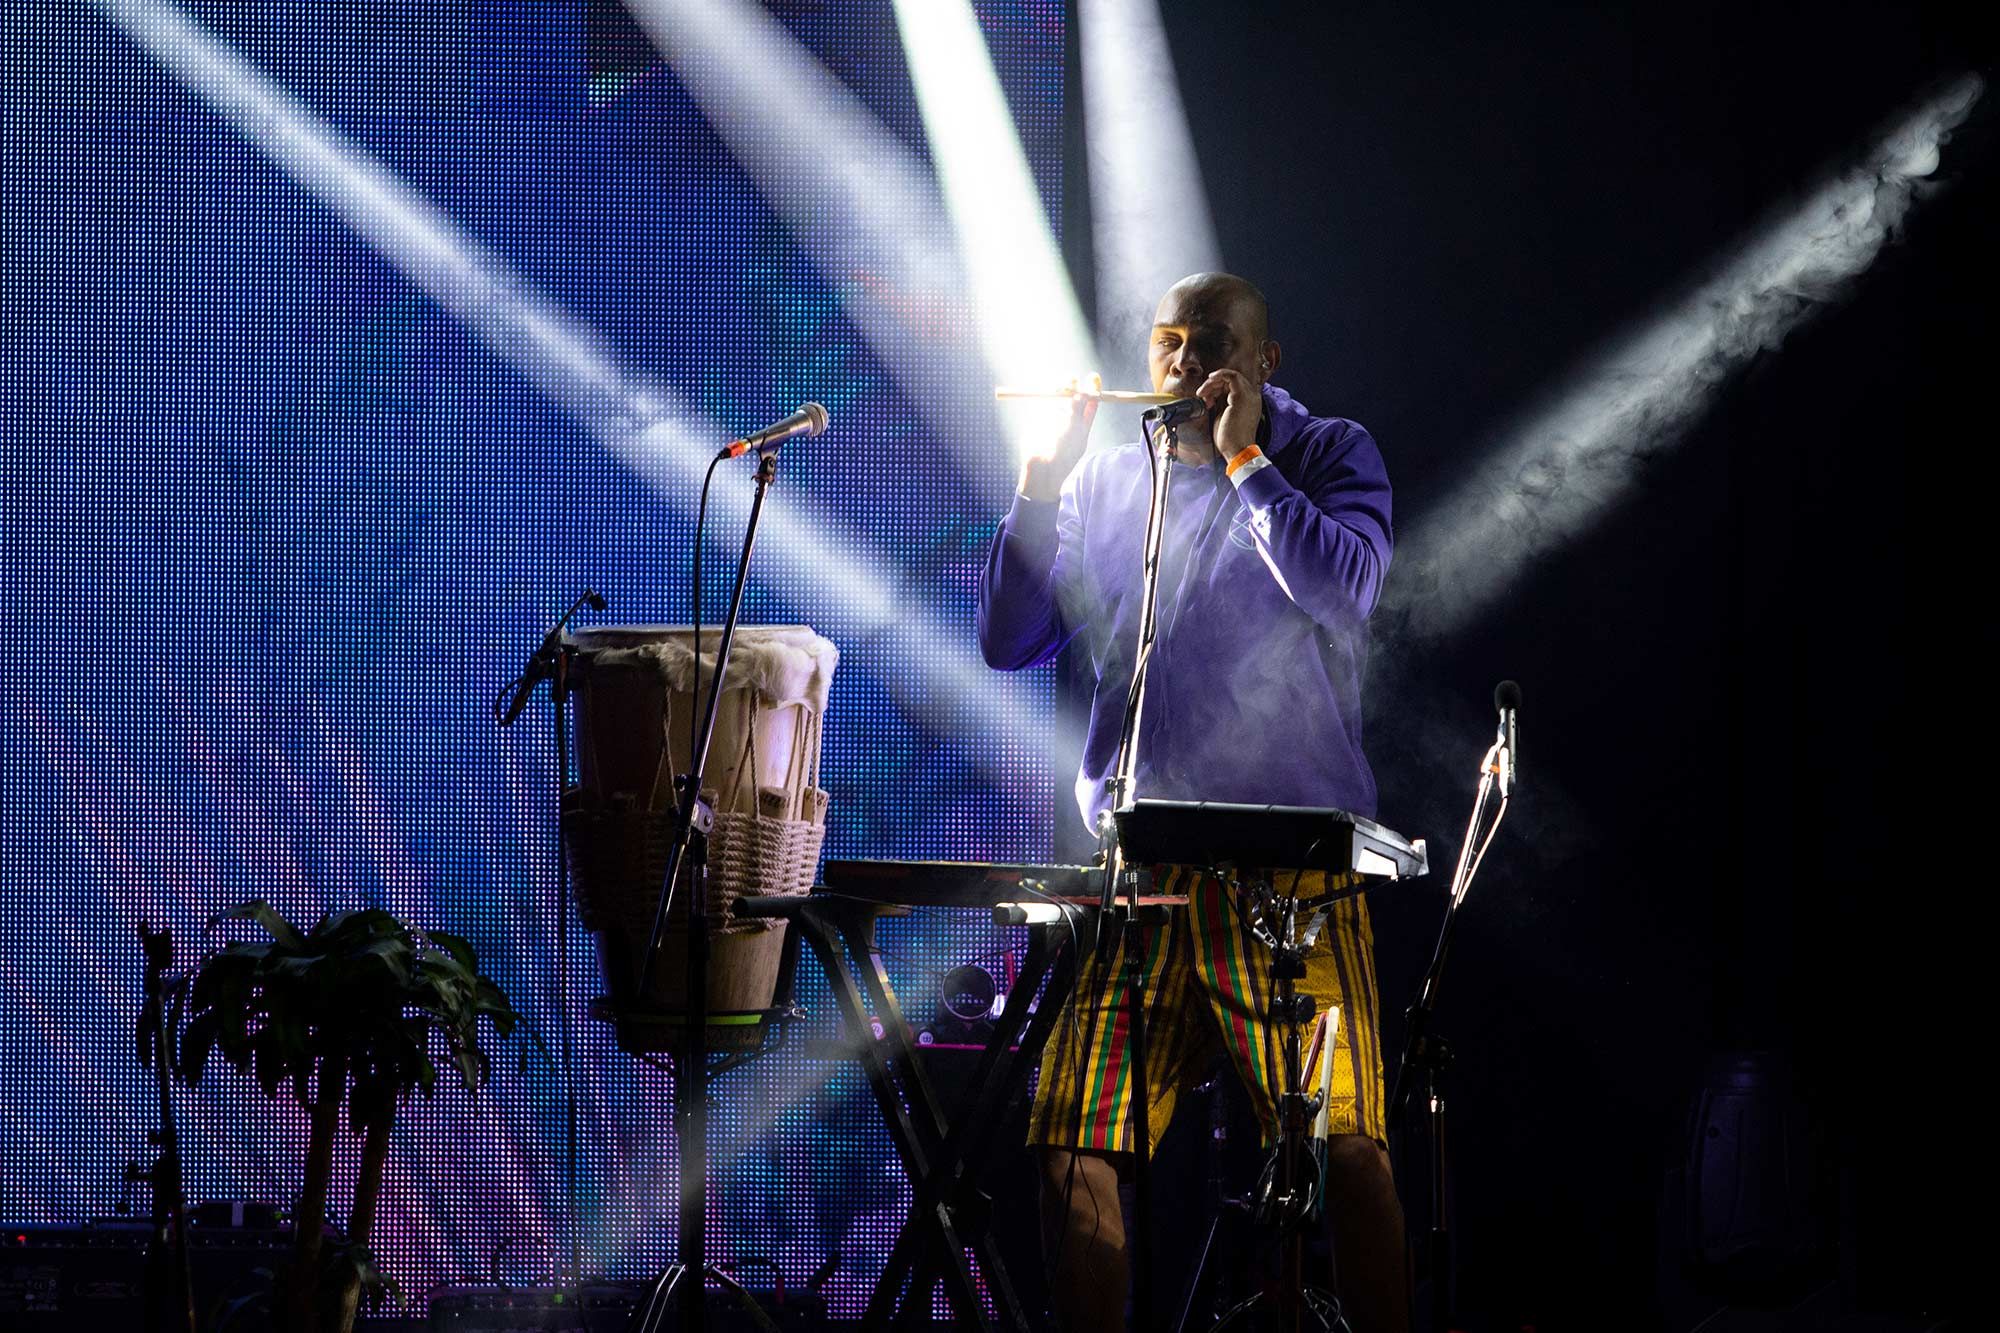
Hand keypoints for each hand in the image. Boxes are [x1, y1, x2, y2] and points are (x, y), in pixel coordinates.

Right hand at [1017, 379, 1099, 501]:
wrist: (1040, 470)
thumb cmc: (1063, 455)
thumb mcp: (1074, 432)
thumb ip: (1078, 411)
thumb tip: (1084, 391)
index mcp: (1084, 421)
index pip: (1091, 400)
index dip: (1093, 387)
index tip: (1093, 376)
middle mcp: (1070, 417)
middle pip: (1073, 393)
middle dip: (1072, 384)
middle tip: (1071, 380)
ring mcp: (1054, 416)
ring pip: (1057, 395)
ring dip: (1059, 387)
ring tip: (1057, 388)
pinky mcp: (1039, 417)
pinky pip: (1042, 400)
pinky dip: (1043, 394)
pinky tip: (1043, 397)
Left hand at [1194, 369, 1260, 461]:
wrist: (1237, 450)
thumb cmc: (1230, 439)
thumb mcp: (1225, 415)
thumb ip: (1222, 402)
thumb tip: (1212, 394)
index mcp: (1249, 401)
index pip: (1234, 385)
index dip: (1218, 388)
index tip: (1207, 398)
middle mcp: (1252, 396)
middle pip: (1231, 379)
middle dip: (1213, 384)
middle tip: (1202, 395)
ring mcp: (1249, 395)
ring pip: (1230, 376)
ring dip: (1213, 382)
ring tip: (1202, 393)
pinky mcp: (1241, 396)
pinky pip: (1230, 376)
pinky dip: (1218, 377)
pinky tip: (1208, 383)